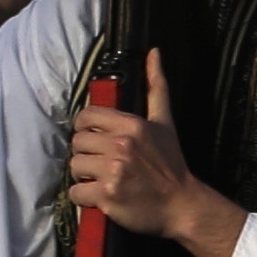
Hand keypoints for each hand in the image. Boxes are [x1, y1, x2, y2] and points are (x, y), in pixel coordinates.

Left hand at [65, 55, 243, 256]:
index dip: (87, 129)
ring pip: (74, 167)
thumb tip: (154, 51)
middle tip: (105, 163)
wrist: (182, 204)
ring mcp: (113, 171)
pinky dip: (86, 198)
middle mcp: (121, 145)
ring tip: (105, 179)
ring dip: (85, 176)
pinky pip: (76, 193)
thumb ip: (156, 87)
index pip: (85, 117)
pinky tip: (103, 196)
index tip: (99, 140)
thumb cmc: (171, 163)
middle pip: (77, 143)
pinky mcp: (106, 196)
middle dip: (87, 154)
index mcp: (132, 125)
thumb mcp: (165, 123)